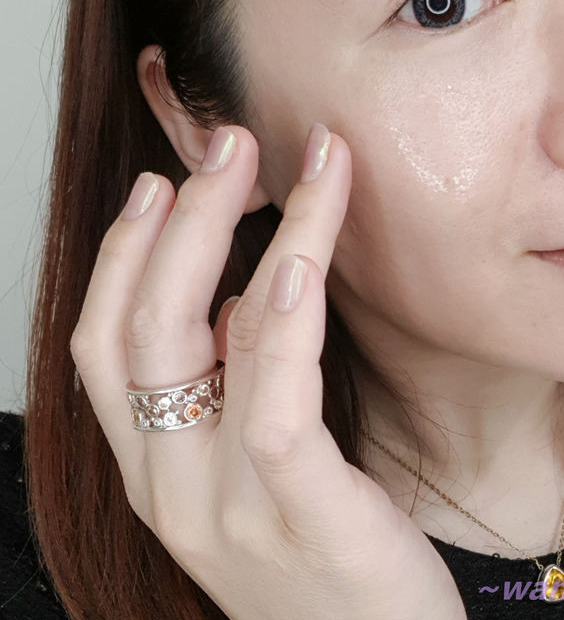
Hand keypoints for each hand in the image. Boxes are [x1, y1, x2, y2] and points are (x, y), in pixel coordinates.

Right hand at [70, 124, 466, 619]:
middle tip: (228, 142)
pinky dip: (281, 318)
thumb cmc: (328, 557)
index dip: (123, 254)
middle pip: (139, 325)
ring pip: (201, 340)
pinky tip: (302, 256)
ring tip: (298, 161)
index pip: (100, 344)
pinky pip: (272, 400)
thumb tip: (240, 297)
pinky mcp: (298, 513)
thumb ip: (237, 392)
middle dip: (182, 219)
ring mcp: (223, 505)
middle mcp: (167, 486)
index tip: (162, 182)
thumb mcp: (260, 472)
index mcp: (153, 469)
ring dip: (249, 232)